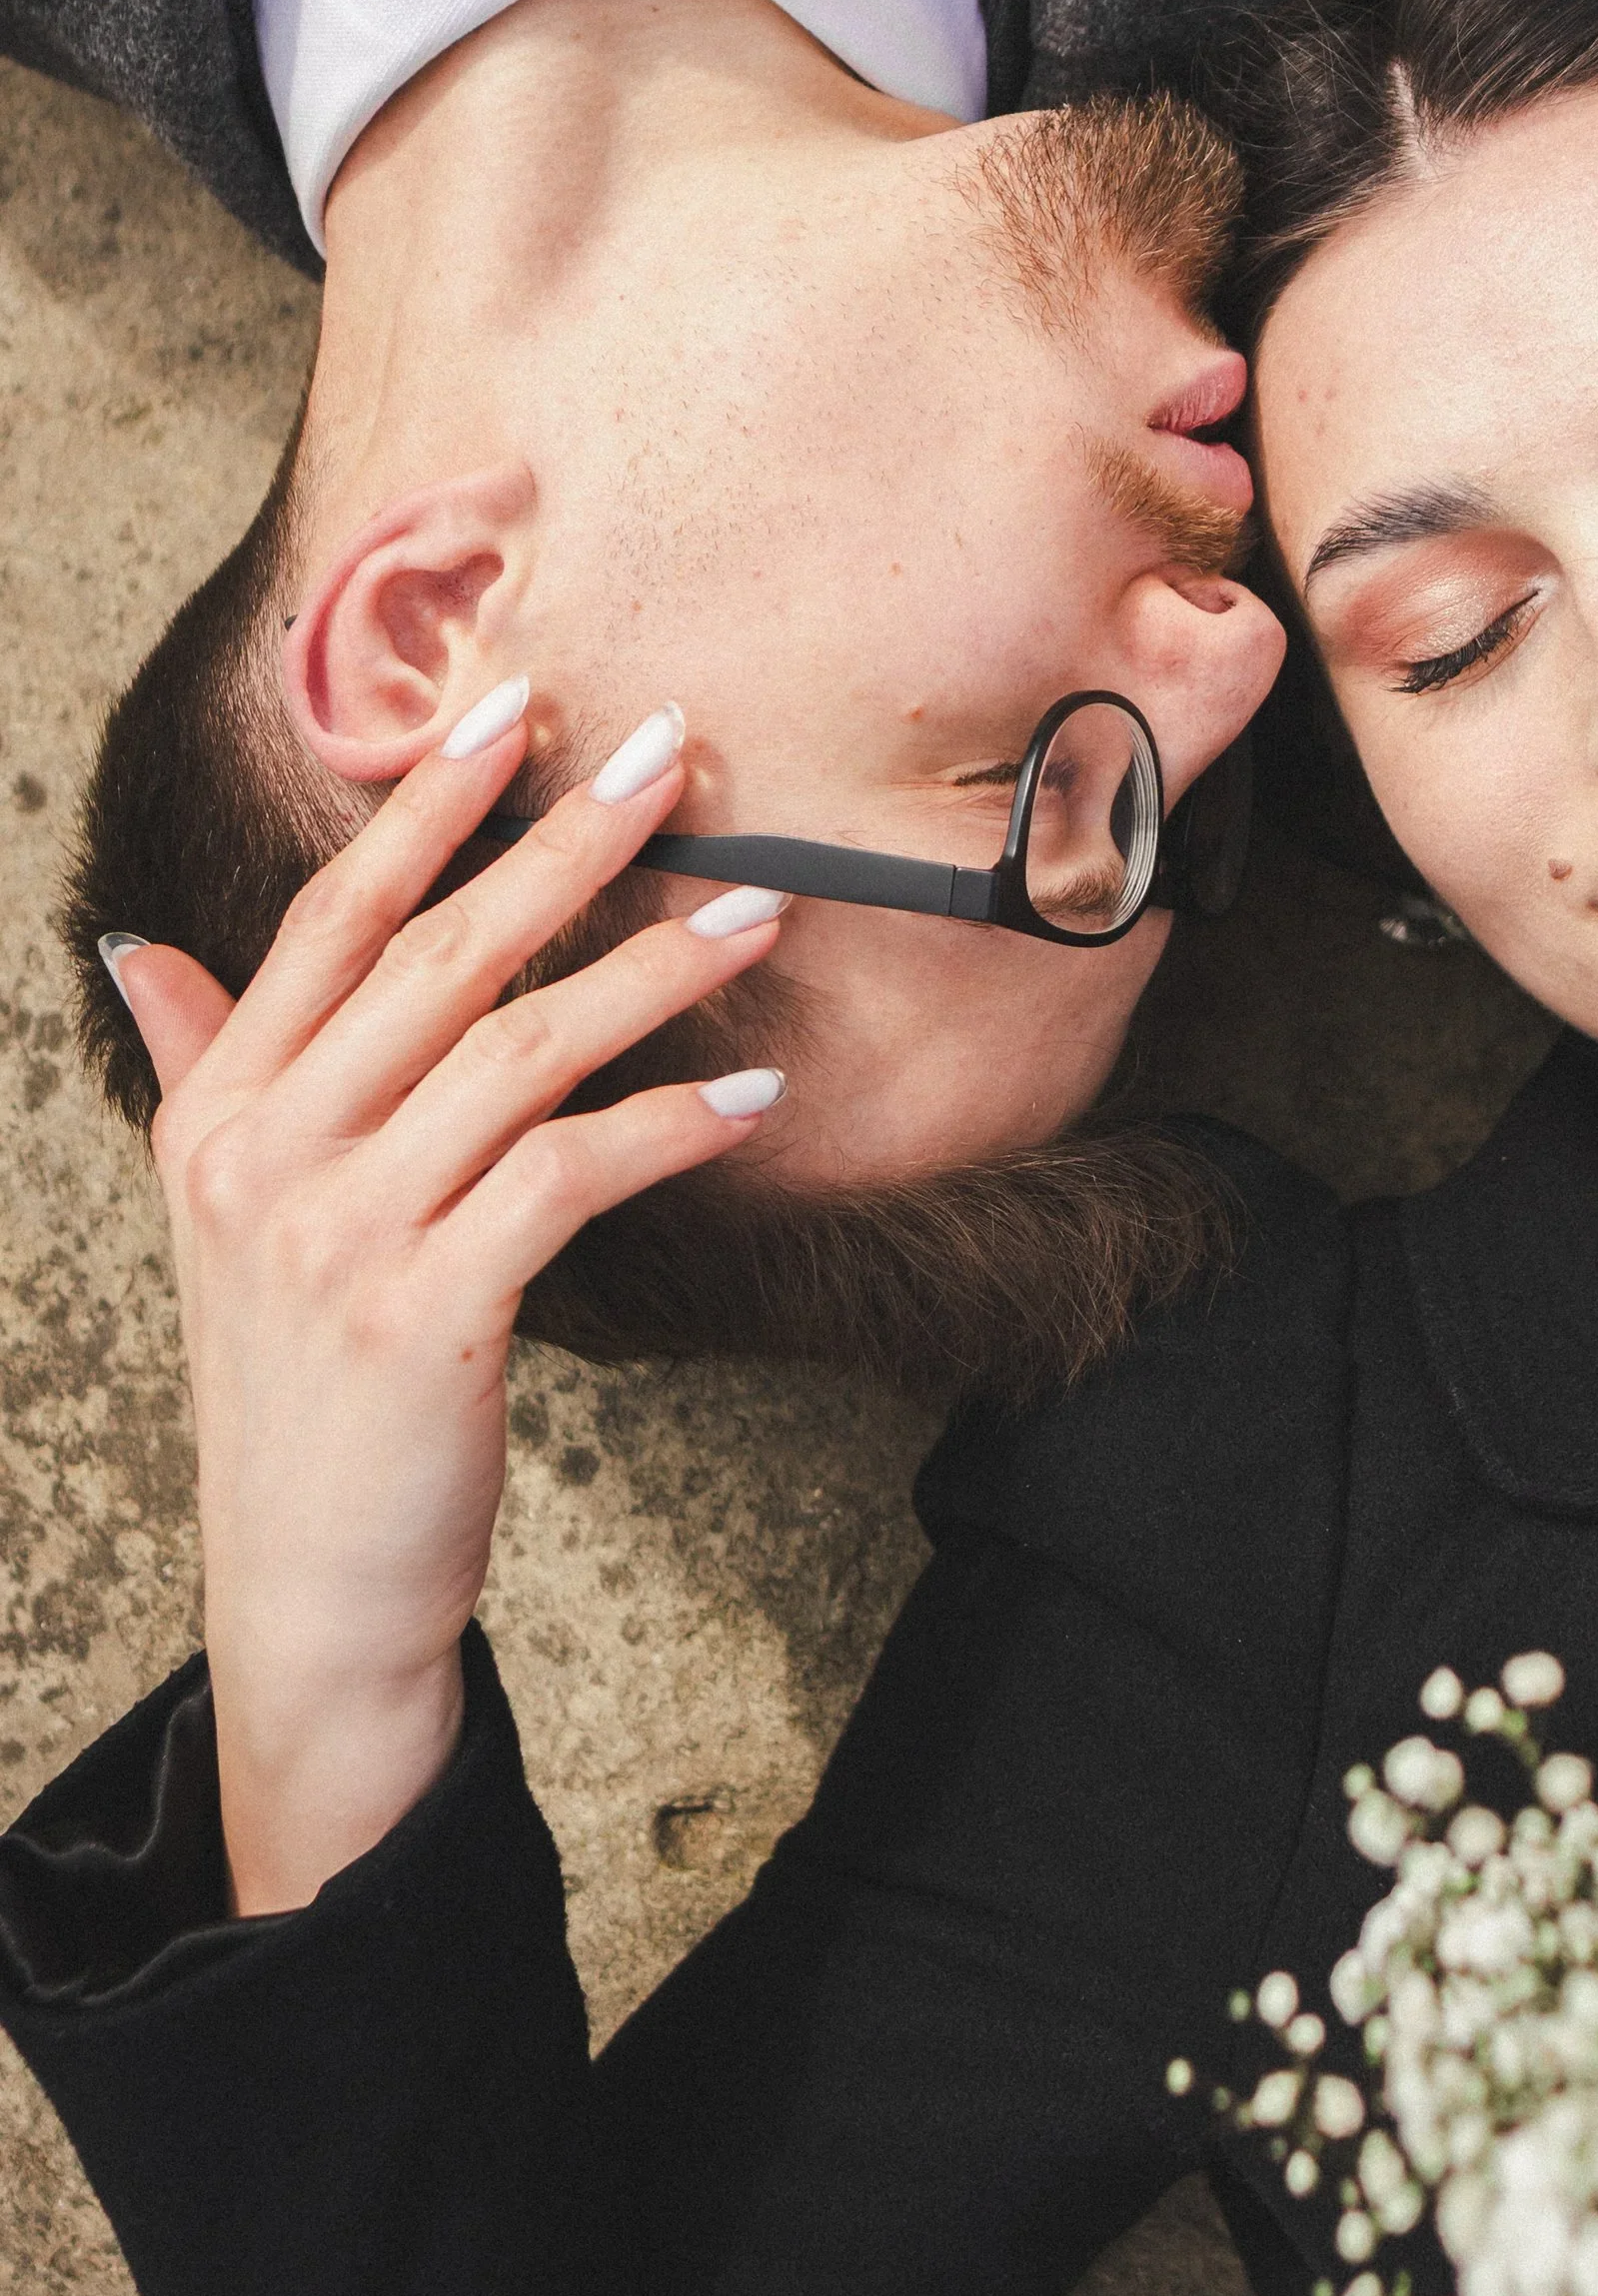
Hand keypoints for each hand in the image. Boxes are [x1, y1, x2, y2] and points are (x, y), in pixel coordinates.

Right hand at [107, 687, 787, 1915]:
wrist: (310, 1589)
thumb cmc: (301, 1388)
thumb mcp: (226, 1219)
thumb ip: (198, 1067)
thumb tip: (141, 947)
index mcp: (219, 1113)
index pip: (329, 920)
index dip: (426, 807)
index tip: (519, 707)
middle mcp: (267, 1157)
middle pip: (439, 956)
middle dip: (566, 841)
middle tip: (678, 754)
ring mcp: (343, 1234)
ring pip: (520, 1050)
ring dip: (653, 970)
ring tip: (757, 910)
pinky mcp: (429, 1312)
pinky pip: (571, 1174)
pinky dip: (673, 1124)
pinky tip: (754, 1098)